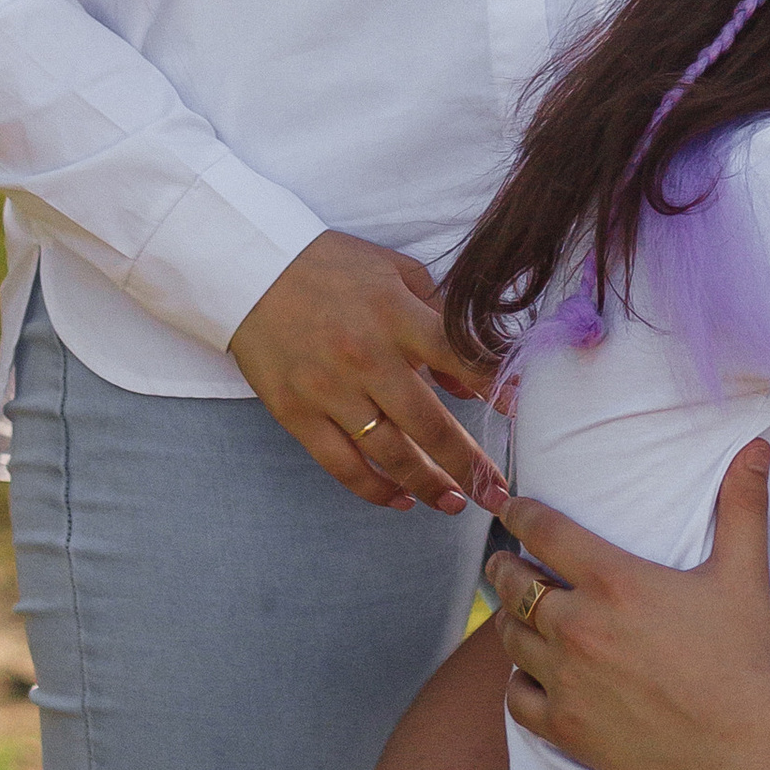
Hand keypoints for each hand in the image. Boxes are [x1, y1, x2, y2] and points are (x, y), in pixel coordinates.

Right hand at [230, 230, 496, 511]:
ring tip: (455, 503)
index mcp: (396, 314)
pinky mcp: (296, 413)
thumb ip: (438, 318)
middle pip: (430, 423)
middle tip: (497, 493)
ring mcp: (329, 389)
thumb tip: (471, 379)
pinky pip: (340, 465)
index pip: (460, 358)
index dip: (496, 388)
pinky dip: (372, 490)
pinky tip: (399, 501)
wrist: (250, 268)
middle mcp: (366, 356)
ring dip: (428, 485)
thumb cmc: (331, 266)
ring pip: (389, 453)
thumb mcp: (395, 272)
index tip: (519, 414)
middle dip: (470, 463)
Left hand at [487, 443, 769, 769]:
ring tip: (515, 615)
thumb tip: (756, 448)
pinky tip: (526, 676)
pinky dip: (516, 682)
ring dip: (510, 622)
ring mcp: (567, 681)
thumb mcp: (743, 575)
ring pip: (511, 640)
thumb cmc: (746, 658)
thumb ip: (742, 507)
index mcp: (615, 581)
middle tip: (502, 564)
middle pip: (515, 586)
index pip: (545, 531)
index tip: (507, 505)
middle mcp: (580, 627)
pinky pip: (516, 699)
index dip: (519, 512)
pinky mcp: (567, 729)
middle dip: (504, 569)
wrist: (746, 746)